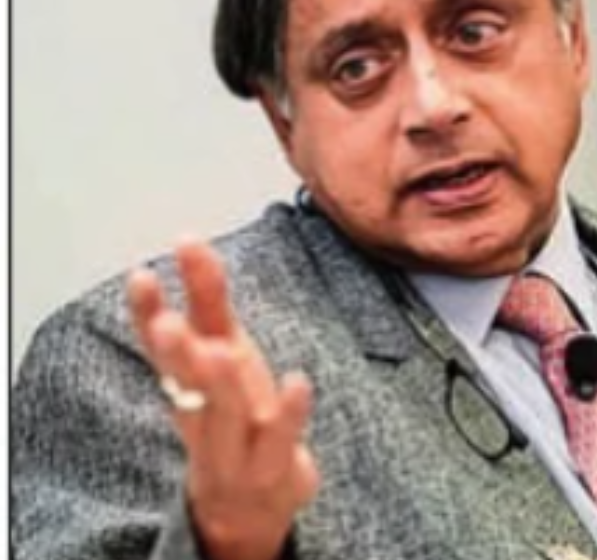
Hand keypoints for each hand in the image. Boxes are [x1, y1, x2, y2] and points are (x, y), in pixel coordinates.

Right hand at [128, 240, 319, 559]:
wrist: (245, 509)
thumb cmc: (233, 420)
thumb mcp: (222, 356)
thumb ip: (209, 302)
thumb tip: (189, 244)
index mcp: (188, 386)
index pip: (162, 347)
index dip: (148, 315)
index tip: (140, 276)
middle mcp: (206, 415)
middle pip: (186, 384)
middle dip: (176, 354)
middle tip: (170, 324)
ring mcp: (238, 446)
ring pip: (224, 416)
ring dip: (220, 386)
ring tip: (220, 353)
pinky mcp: (275, 467)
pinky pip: (281, 440)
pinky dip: (290, 412)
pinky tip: (298, 381)